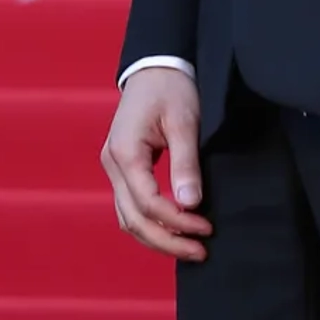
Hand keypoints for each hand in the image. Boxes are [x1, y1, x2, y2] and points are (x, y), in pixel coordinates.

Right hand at [101, 68, 211, 262]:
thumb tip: (190, 202)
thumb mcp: (184, 122)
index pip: (148, 202)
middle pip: (133, 219)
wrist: (154, 67)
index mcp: (125, 152)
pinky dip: (150, 224)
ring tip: (189, 248)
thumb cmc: (170, 88)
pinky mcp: (122, 169)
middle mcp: (112, 164)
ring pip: (127, 218)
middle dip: (166, 240)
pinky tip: (174, 230)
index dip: (177, 221)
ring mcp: (114, 168)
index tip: (206, 228)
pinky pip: (130, 207)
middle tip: (200, 251)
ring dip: (157, 237)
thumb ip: (186, 163)